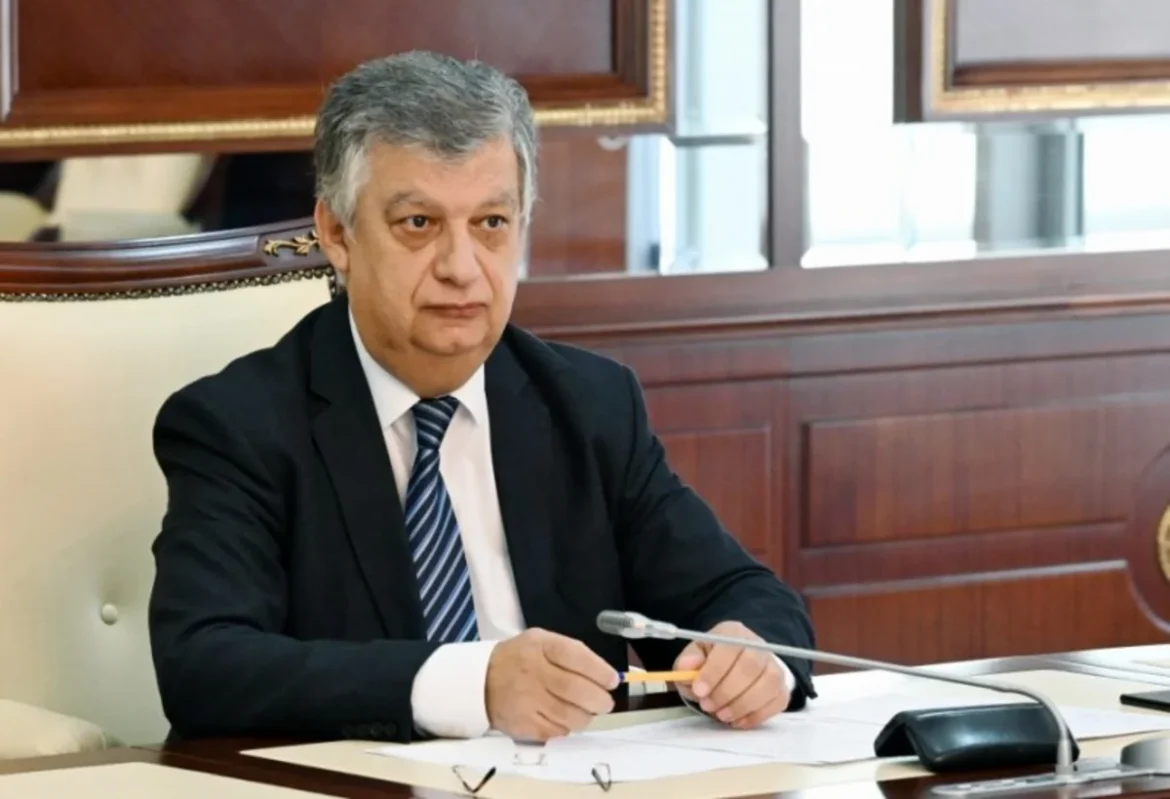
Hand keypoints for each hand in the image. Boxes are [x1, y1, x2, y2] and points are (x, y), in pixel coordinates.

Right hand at [486, 628, 618, 741]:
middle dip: (599, 699)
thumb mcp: (541, 642)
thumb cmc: (521, 659)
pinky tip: (563, 718)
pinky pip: (556, 732)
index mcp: (540, 646)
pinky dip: (566, 728)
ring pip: (570, 716)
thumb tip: (607, 676)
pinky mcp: (522, 725)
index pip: (576, 657)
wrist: (481, 681)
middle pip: (576, 690)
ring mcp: (526, 701)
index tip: (612, 680)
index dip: (600, 671)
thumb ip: (572, 653)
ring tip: (585, 711)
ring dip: (586, 717)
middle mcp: (532, 672)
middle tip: (605, 702)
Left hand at [674, 621, 789, 729]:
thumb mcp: (693, 658)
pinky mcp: (782, 688)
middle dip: (726, 691)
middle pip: (750, 666)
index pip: (729, 647)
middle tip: (708, 705)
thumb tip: (686, 666)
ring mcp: (773, 666)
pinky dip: (756, 715)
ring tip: (721, 715)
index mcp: (733, 632)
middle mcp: (758, 645)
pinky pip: (777, 701)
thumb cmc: (710, 663)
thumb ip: (687, 662)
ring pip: (767, 684)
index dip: (714, 671)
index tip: (699, 690)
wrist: (733, 669)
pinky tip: (738, 720)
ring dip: (742, 705)